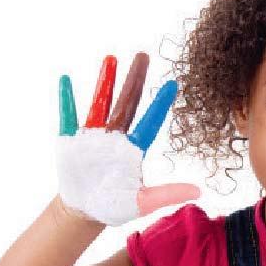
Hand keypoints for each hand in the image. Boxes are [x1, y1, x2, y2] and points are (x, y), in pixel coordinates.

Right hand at [56, 53, 199, 225]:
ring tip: (111, 58)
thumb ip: (168, 194)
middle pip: (128, 102)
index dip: (160, 104)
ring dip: (105, 81)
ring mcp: (93, 136)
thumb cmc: (115, 205)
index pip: (150, 122)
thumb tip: (199, 193)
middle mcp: (116, 137)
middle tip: (144, 55)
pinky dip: (67, 99)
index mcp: (134, 149)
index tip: (172, 84)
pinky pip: (69, 116)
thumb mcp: (143, 202)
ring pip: (101, 103)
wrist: (85, 211)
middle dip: (135, 79)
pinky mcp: (71, 140)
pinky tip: (66, 79)